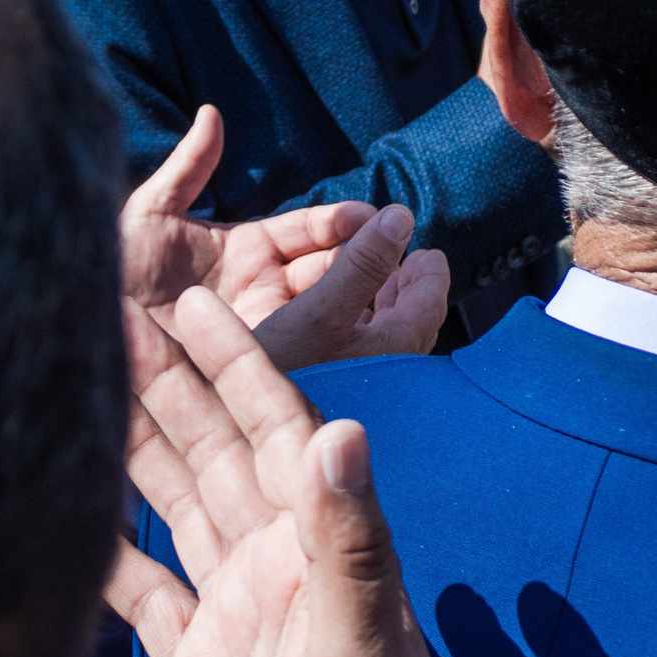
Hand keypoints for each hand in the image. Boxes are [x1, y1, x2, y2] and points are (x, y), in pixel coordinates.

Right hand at [106, 289, 437, 656]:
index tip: (196, 301)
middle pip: (217, 452)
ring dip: (138, 448)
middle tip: (115, 317)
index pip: (277, 428)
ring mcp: (238, 608)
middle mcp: (280, 563)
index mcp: (319, 545)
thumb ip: (351, 542)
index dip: (238, 363)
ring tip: (83, 390)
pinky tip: (68, 518)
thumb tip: (342, 431)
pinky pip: (146, 590)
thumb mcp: (356, 651)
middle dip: (173, 384)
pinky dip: (109, 553)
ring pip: (179, 505)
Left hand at [120, 107, 400, 337]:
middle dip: (368, 253)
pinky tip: (372, 321)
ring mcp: (270, 324)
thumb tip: (212, 113)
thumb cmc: (112, 277)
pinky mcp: (265, 360)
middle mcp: (266, 287)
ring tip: (401, 275)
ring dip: (368, 287)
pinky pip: (315, 343)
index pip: (309, 229)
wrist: (89, 334)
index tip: (372, 216)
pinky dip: (349, 328)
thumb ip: (188, 167)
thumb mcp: (147, 215)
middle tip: (399, 238)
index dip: (339, 222)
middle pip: (331, 266)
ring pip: (333, 302)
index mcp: (248, 250)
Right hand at [252, 203, 451, 372]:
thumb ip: (362, 266)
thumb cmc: (276, 375)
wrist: (226, 439)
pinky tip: (332, 317)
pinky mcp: (322, 392)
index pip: (428, 307)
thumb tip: (402, 217)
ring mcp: (351, 383)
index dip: (429, 275)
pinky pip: (346, 349)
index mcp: (392, 355)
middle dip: (402, 288)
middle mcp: (379, 374)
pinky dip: (348, 324)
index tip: (429, 255)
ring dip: (375, 304)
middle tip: (406, 263)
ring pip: (375, 336)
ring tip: (374, 282)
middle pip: (404, 321)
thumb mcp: (318, 313)